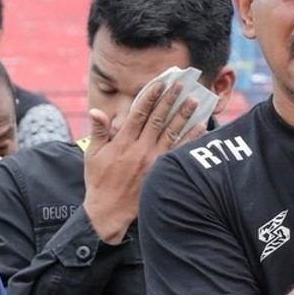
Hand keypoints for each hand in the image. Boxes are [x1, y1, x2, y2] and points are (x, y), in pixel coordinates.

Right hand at [83, 77, 199, 242]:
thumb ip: (98, 131)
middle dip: (169, 100)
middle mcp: (140, 149)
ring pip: (171, 133)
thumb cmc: (99, 182)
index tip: (160, 83)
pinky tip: (201, 127)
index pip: (139, 113)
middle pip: (158, 119)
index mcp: (122, 142)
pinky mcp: (161, 171)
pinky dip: (191, 139)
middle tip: (180, 85)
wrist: (109, 211)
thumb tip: (96, 111)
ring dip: (183, 115)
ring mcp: (153, 161)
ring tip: (194, 101)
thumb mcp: (92, 154)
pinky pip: (178, 152)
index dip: (150, 96)